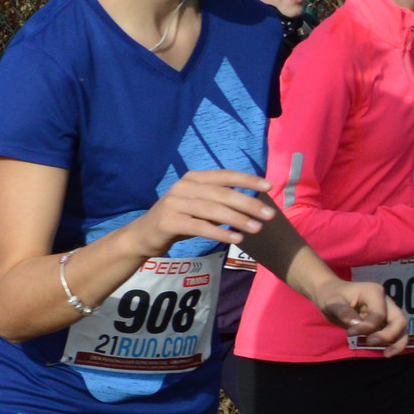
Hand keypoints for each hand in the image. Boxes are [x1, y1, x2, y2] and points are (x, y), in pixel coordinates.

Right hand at [134, 168, 272, 254]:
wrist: (144, 235)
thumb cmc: (179, 219)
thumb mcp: (200, 206)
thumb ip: (221, 202)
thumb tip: (254, 203)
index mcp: (193, 178)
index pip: (224, 175)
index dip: (247, 180)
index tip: (269, 186)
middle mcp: (182, 186)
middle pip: (221, 193)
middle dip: (248, 203)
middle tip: (269, 215)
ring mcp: (173, 203)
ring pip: (212, 210)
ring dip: (238, 219)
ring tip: (257, 228)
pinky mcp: (168, 221)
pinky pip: (199, 226)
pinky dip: (220, 232)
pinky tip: (236, 239)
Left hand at [316, 278, 408, 352]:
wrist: (332, 294)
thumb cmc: (332, 296)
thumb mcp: (332, 302)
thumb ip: (344, 312)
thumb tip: (356, 325)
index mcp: (374, 292)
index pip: (379, 314)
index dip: (367, 327)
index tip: (349, 333)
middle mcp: (386, 301)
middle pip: (398, 320)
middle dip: (388, 335)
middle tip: (370, 343)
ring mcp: (389, 311)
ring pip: (402, 328)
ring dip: (397, 342)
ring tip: (387, 354)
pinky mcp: (387, 321)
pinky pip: (397, 333)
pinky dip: (395, 344)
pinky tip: (386, 353)